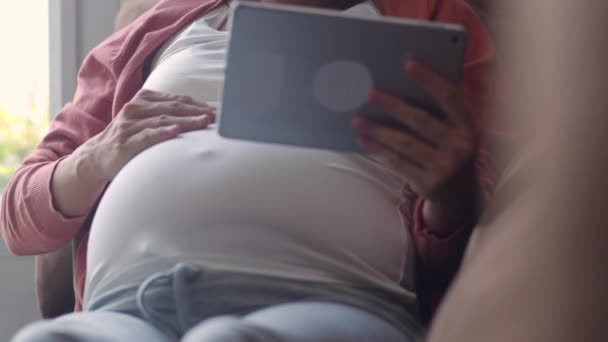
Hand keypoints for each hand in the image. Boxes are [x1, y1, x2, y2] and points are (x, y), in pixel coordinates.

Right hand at [76, 89, 215, 183]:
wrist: (96, 157)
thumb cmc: (129, 137)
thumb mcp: (146, 120)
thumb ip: (168, 115)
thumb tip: (203, 116)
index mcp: (143, 100)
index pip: (176, 99)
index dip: (198, 103)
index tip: (217, 110)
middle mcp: (135, 109)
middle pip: (172, 107)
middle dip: (196, 111)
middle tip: (216, 116)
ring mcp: (128, 125)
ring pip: (162, 120)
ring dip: (185, 121)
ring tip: (203, 122)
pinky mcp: (124, 143)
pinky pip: (145, 136)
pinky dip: (161, 133)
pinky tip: (175, 131)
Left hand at [352, 61, 479, 231]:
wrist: (459, 194)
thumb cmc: (450, 149)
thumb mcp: (455, 131)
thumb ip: (438, 111)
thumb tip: (399, 86)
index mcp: (469, 125)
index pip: (450, 97)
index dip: (430, 79)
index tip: (408, 63)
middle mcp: (461, 147)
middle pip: (420, 120)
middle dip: (392, 105)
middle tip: (368, 92)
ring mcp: (445, 168)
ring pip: (404, 143)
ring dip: (378, 130)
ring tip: (357, 119)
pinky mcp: (429, 184)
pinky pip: (398, 162)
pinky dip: (378, 150)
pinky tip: (364, 140)